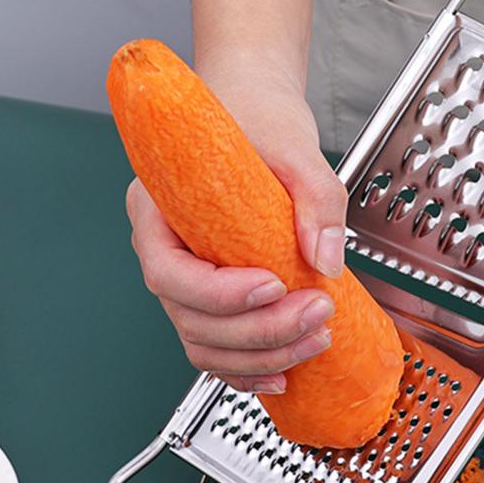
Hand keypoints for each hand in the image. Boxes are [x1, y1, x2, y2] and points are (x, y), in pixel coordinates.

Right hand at [126, 51, 346, 393]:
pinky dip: (247, 370)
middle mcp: (165, 250)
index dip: (219, 293)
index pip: (168, 272)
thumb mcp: (292, 145)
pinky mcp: (215, 295)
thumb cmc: (254, 118)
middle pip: (191, 318)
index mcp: (158, 210)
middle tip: (316, 312)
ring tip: (315, 340)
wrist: (254, 110)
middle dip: (257, 331)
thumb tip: (325, 257)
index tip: (273, 284)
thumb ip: (314, 197)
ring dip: (259, 356)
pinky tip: (283, 372)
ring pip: (203, 343)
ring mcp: (189, 279)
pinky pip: (216, 348)